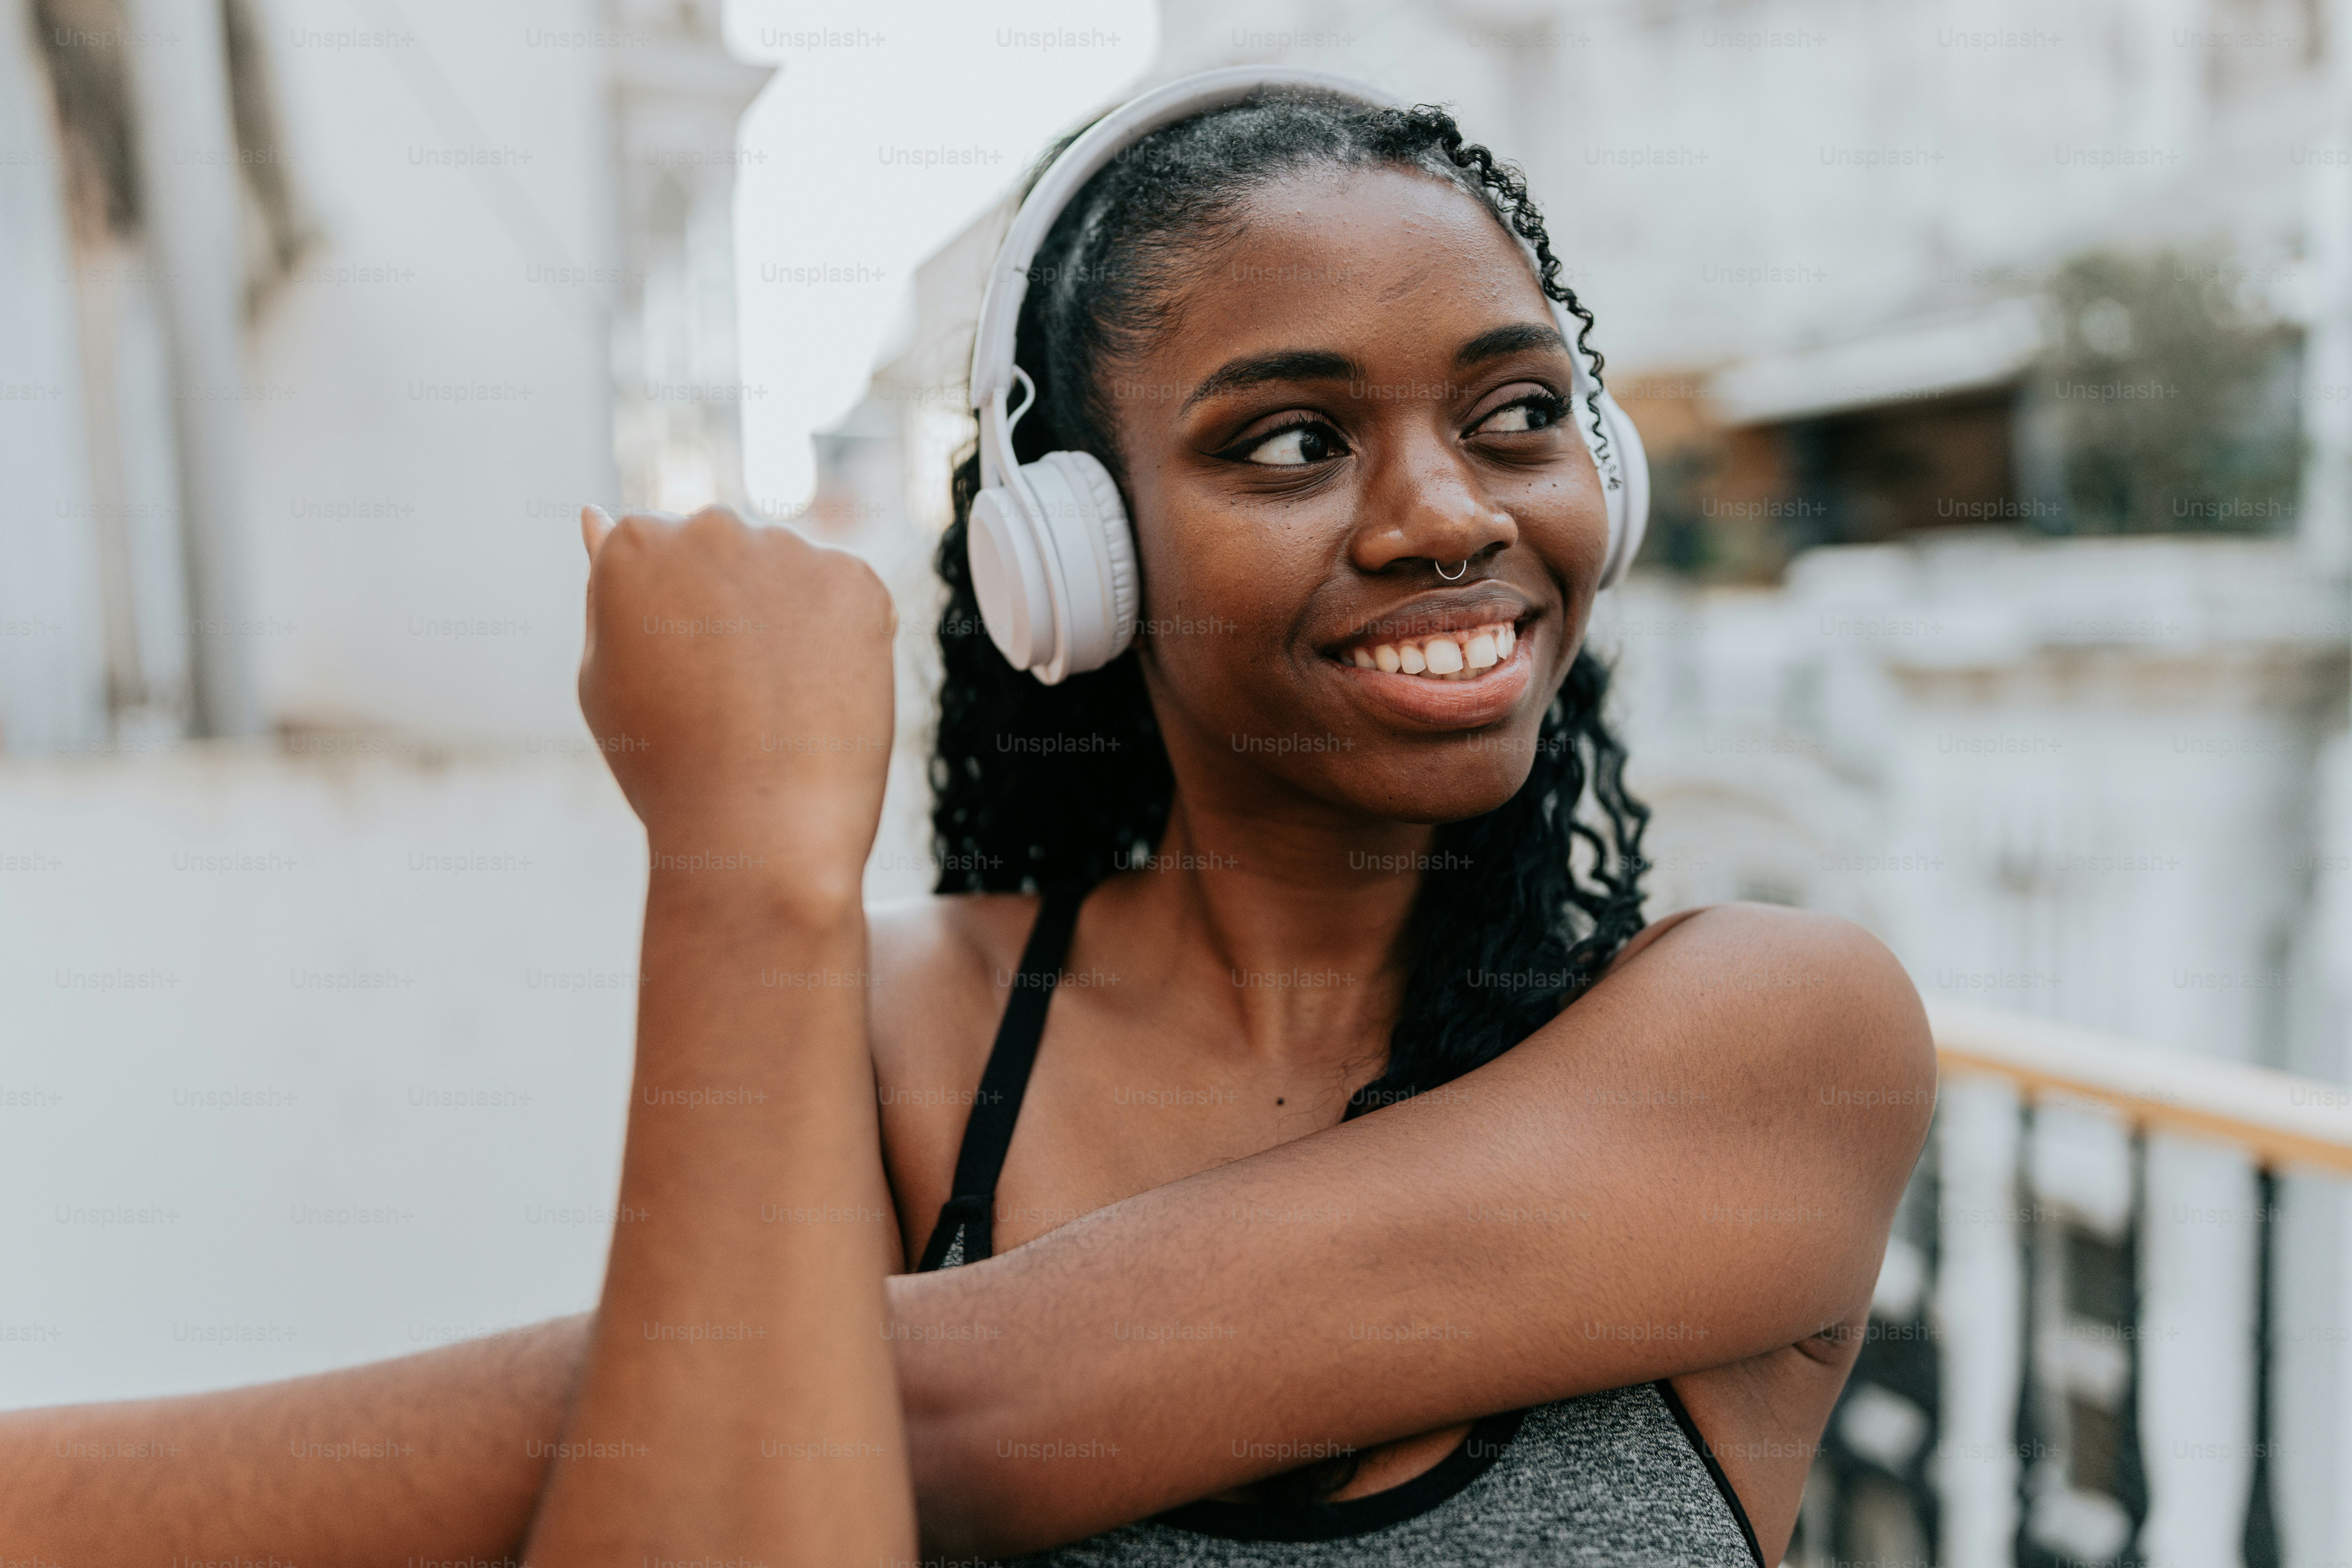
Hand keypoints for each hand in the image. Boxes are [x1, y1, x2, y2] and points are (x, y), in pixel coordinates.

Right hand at [577, 504, 894, 912]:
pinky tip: (820, 694)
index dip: (673, 625)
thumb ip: (603, 589)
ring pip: (787, 574)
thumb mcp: (605, 676)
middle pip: (723, 554)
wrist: (760, 830)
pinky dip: (839, 639)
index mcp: (634, 544)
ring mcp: (788, 551)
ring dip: (786, 620)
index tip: (682, 676)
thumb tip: (595, 512)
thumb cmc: (667, 767)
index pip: (657, 554)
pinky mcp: (856, 582)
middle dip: (730, 610)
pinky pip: (844, 597)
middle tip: (731, 697)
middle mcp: (710, 528)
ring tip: (776, 704)